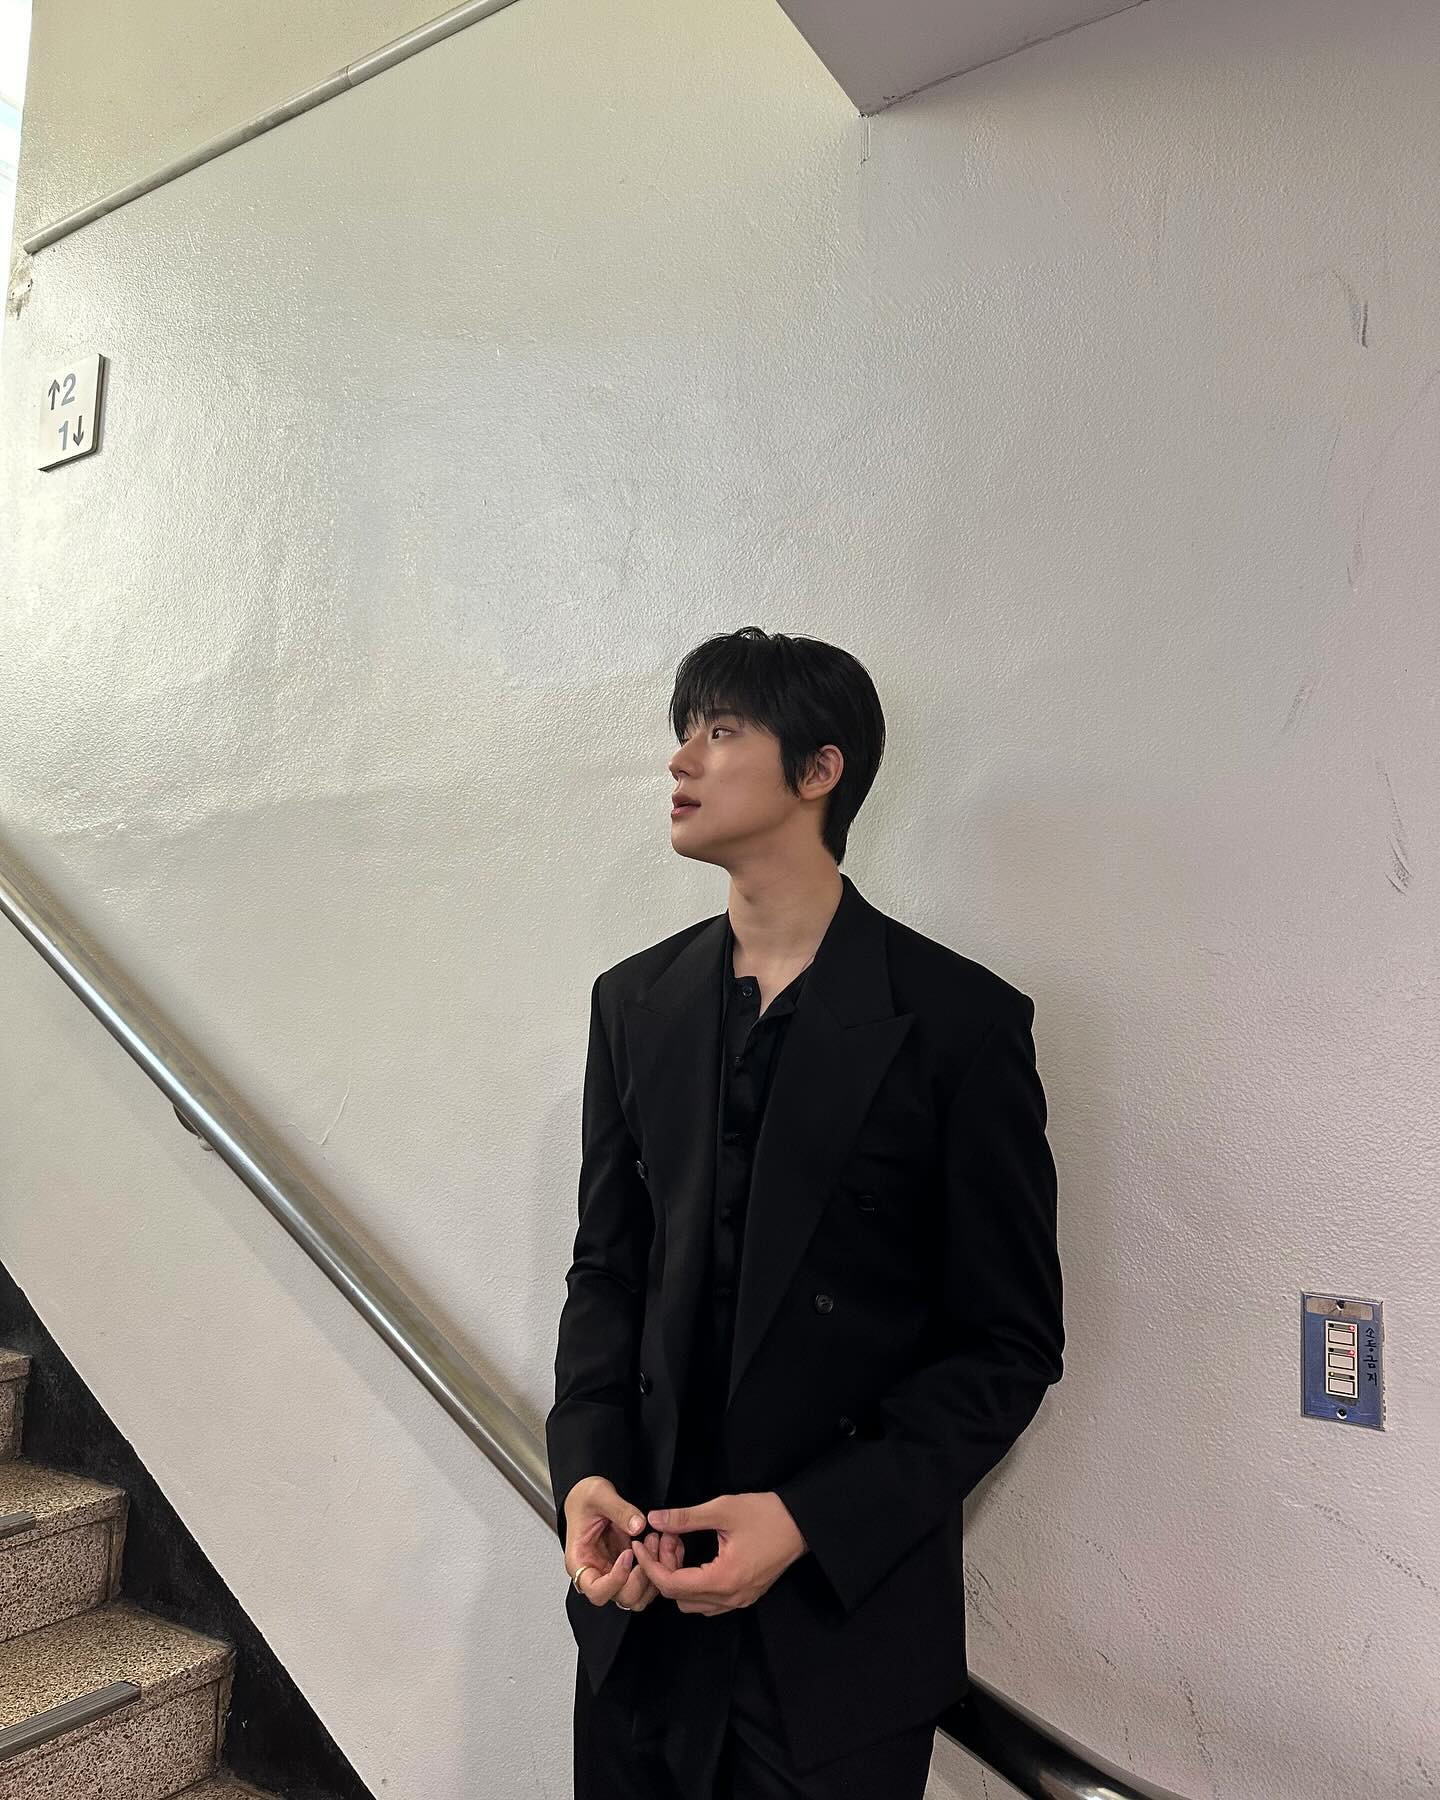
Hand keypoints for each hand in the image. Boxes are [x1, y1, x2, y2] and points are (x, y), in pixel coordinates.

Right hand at [562, 1475, 686, 1610]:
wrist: (588, 1496)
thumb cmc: (584, 1498)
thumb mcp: (598, 1495)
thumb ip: (619, 1510)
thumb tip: (638, 1525)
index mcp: (580, 1561)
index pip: (596, 1591)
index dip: (616, 1580)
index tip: (628, 1554)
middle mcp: (597, 1573)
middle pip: (621, 1597)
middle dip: (641, 1576)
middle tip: (648, 1545)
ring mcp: (614, 1573)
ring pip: (637, 1596)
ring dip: (652, 1575)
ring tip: (655, 1542)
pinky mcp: (628, 1568)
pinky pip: (646, 1582)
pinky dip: (658, 1568)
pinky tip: (660, 1544)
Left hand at [632, 1491, 807, 1615]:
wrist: (802, 1524)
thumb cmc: (766, 1514)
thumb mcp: (723, 1510)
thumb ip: (685, 1518)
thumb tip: (654, 1519)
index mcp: (723, 1580)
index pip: (672, 1585)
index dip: (650, 1565)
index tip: (639, 1545)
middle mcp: (730, 1598)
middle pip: (678, 1597)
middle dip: (664, 1568)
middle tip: (666, 1536)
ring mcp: (739, 1601)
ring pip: (692, 1603)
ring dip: (678, 1576)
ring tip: (680, 1543)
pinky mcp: (745, 1596)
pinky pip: (709, 1601)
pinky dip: (694, 1582)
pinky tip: (696, 1556)